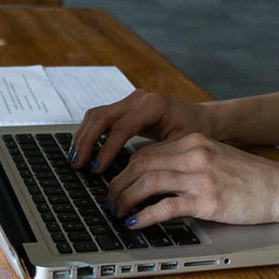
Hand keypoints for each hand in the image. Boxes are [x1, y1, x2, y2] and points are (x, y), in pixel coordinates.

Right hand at [70, 89, 212, 172]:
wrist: (203, 118)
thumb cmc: (195, 132)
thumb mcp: (181, 146)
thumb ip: (157, 158)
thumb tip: (133, 180)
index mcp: (153, 106)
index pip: (121, 127)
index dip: (106, 149)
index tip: (97, 169)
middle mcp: (139, 98)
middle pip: (102, 116)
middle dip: (86, 141)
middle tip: (77, 165)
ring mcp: (131, 100)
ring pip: (97, 114)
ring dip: (83, 136)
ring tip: (76, 159)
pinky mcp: (127, 106)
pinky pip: (101, 117)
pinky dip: (90, 133)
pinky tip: (84, 151)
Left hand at [107, 132, 278, 228]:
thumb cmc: (251, 178)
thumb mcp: (215, 158)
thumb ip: (187, 162)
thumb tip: (155, 178)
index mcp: (194, 141)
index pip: (146, 151)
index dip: (124, 169)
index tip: (115, 184)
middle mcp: (194, 153)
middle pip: (140, 164)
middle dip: (118, 184)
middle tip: (109, 201)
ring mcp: (200, 176)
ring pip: (147, 182)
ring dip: (125, 199)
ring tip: (116, 212)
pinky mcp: (207, 200)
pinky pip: (165, 206)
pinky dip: (144, 216)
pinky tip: (135, 223)